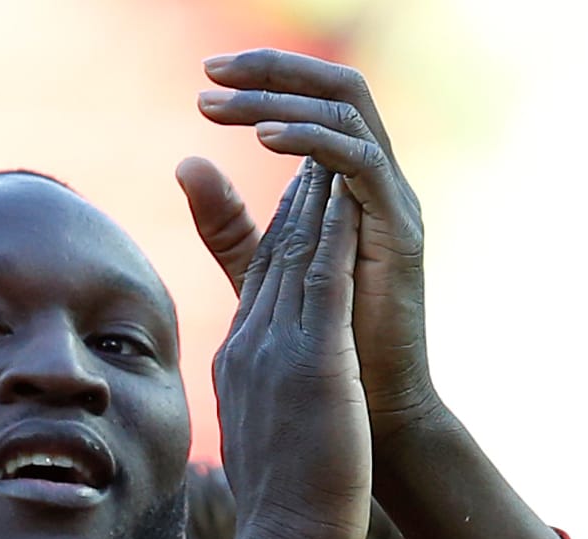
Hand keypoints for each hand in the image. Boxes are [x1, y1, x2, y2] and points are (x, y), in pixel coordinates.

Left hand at [181, 49, 438, 438]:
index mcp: (347, 189)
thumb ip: (230, 224)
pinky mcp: (401, 231)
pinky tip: (266, 142)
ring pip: (348, 113)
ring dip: (284, 100)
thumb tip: (186, 162)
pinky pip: (363, 164)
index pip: (311, 108)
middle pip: (334, 92)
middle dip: (273, 72)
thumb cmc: (326, 355)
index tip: (204, 83)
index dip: (261, 85)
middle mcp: (374, 185)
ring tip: (224, 103)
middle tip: (211, 70)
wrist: (372, 418)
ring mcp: (393, 204)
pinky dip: (316, 144)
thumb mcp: (264, 273)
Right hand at [212, 159, 369, 538]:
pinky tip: (344, 193)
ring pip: (292, 257)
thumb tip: (260, 414)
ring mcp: (275, 352)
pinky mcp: (312, 361)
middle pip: (269, 258)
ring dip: (311, 199)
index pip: (256, 285)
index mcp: (236, 366)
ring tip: (327, 153)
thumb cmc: (279, 514)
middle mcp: (248, 348)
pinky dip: (332, 230)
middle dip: (291, 203)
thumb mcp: (260, 449)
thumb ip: (258, 413)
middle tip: (307, 151)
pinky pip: (322, 278)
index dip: (274, 235)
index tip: (293, 200)